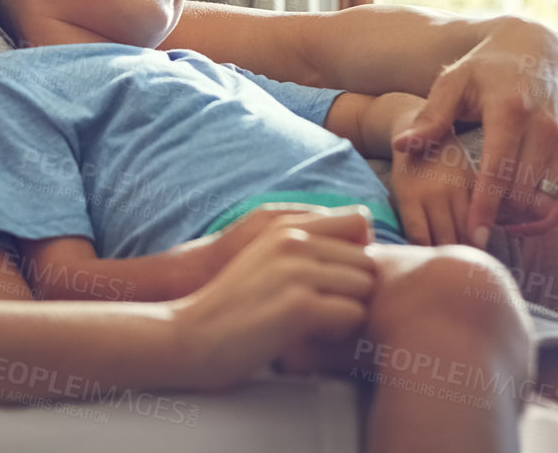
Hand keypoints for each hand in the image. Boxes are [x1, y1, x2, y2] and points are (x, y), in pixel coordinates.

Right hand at [169, 206, 377, 389]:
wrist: (188, 335)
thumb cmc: (230, 305)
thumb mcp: (263, 257)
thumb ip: (302, 245)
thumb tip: (360, 245)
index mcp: (285, 226)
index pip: (359, 220)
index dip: (358, 253)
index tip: (338, 279)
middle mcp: (293, 240)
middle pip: (368, 260)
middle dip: (355, 290)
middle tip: (326, 311)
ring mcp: (296, 271)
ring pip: (365, 287)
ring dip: (350, 312)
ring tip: (319, 325)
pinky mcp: (299, 306)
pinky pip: (353, 315)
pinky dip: (341, 333)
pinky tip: (313, 338)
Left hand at [393, 17, 557, 244]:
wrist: (537, 47)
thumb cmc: (486, 67)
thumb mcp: (453, 82)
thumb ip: (430, 117)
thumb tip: (400, 146)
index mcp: (511, 109)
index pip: (498, 172)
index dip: (484, 209)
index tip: (471, 236)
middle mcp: (547, 125)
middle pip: (524, 193)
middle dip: (499, 218)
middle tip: (473, 224)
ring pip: (548, 201)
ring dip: (521, 220)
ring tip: (494, 219)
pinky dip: (547, 216)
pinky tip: (520, 216)